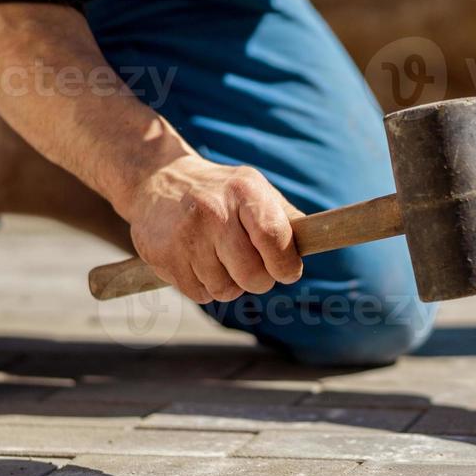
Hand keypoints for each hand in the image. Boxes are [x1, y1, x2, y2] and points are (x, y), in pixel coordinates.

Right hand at [123, 157, 304, 303]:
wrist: (157, 180)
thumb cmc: (220, 191)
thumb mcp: (254, 189)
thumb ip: (286, 218)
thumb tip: (318, 241)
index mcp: (244, 192)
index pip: (275, 240)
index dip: (287, 266)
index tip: (287, 271)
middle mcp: (213, 212)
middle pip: (253, 277)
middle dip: (259, 280)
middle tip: (250, 266)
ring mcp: (185, 235)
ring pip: (226, 290)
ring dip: (228, 283)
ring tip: (217, 256)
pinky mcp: (163, 256)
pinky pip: (200, 295)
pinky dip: (204, 287)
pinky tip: (196, 261)